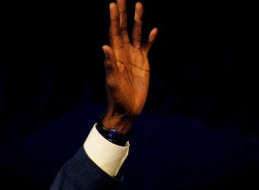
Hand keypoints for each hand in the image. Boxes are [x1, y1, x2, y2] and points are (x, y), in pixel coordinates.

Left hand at [102, 0, 157, 131]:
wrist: (127, 109)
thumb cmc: (117, 97)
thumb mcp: (112, 81)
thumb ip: (109, 64)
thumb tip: (105, 47)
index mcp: (115, 55)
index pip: (114, 32)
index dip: (114, 18)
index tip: (113, 3)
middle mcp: (124, 53)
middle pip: (124, 28)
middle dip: (123, 13)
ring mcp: (134, 56)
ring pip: (136, 34)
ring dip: (137, 20)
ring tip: (138, 4)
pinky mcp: (144, 63)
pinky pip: (147, 47)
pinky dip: (150, 38)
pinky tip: (154, 30)